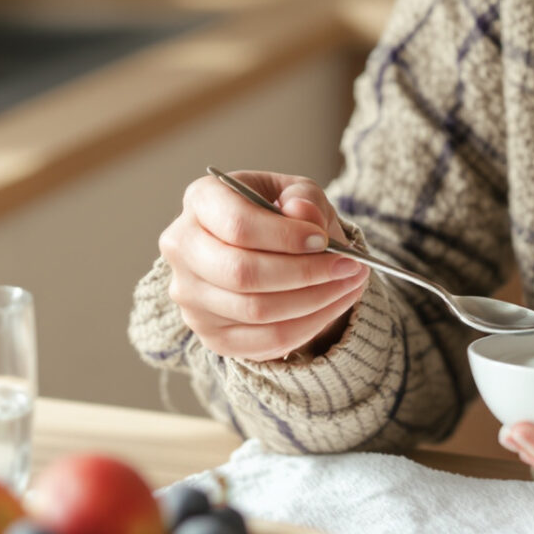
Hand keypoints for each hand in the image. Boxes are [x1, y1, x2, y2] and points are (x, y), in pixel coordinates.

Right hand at [159, 170, 370, 360]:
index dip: (284, 236)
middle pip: (241, 273)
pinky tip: (333, 306)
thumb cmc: (281, 214)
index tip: (323, 240)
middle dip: (305, 273)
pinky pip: (264, 341)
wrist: (269, 250)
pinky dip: (308, 326)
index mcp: (201, 200)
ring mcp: (191, 297)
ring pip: (255, 311)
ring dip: (315, 301)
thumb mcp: (297, 192)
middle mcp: (183, 248)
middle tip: (350, 266)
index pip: (236, 225)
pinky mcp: (209, 334)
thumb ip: (303, 197)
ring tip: (351, 283)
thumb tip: (302, 213)